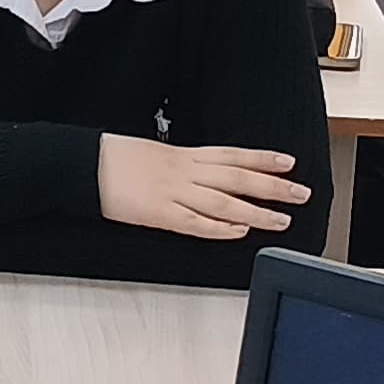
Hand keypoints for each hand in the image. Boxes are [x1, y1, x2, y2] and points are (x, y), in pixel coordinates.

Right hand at [98, 135, 307, 238]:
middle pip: (237, 178)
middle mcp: (184, 171)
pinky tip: (239, 232)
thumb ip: (180, 163)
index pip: (233, 155)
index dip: (263, 159)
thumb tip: (202, 171)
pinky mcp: (158, 213)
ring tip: (281, 219)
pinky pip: (195, 223)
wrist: (83, 164)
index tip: (288, 163)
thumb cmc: (113, 158)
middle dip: (272, 186)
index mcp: (183, 155)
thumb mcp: (153, 151)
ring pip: (224, 202)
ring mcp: (172, 192)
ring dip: (256, 211)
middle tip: (301, 193)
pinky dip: (219, 228)